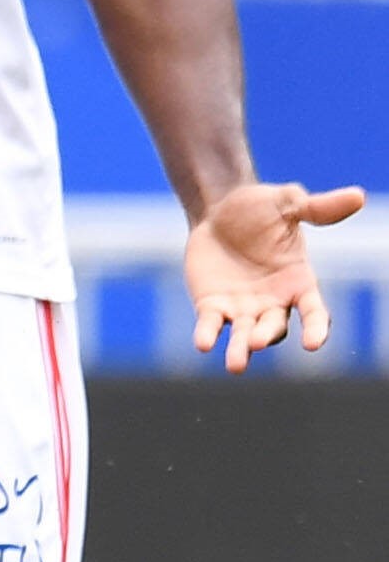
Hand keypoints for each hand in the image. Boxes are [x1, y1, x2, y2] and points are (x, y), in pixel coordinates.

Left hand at [186, 179, 364, 367]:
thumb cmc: (260, 207)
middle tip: (257, 342)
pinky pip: (211, 325)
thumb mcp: (289, 203)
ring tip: (235, 364)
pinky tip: (204, 344)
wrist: (219, 209)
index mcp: (299, 282)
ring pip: (244, 334)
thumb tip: (358, 196)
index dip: (316, 329)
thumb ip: (319, 208)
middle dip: (266, 336)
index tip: (313, 344)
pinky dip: (208, 335)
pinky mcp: (212, 305)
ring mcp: (242, 307)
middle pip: (274, 327)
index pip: (314, 312)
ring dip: (240, 349)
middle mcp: (274, 301)